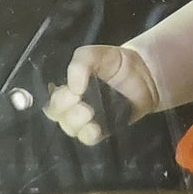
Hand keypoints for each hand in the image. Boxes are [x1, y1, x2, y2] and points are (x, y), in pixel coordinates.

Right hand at [43, 44, 161, 143]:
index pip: (50, 97)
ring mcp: (86, 118)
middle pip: (56, 115)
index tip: (70, 93)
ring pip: (70, 128)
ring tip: (90, 113)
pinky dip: (89, 135)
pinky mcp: (101, 129)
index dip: (56, 99)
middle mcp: (71, 104)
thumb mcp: (93, 54)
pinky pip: (88, 139)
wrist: (142, 73)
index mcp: (65, 86)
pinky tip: (95, 127)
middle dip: (65, 110)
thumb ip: (80, 63)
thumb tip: (73, 87)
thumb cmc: (113, 62)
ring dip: (76, 123)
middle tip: (80, 102)